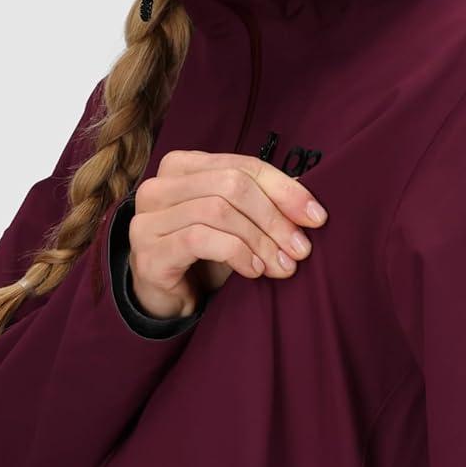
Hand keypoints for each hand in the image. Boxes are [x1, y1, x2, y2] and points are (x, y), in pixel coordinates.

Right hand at [127, 149, 327, 319]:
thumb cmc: (204, 259)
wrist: (169, 300)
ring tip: (282, 265)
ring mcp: (149, 218)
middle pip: (232, 185)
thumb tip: (308, 199)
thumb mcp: (238, 226)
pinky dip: (236, 253)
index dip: (284, 189)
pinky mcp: (150, 251)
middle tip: (300, 249)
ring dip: (259, 240)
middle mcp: (160, 186)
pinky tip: (254, 270)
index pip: (243, 165)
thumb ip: (263, 205)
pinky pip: (201, 240)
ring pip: (218, 210)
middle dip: (274, 218)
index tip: (316, 217)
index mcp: (182, 167)